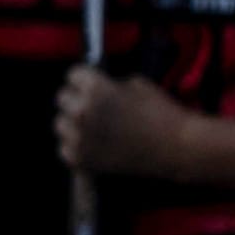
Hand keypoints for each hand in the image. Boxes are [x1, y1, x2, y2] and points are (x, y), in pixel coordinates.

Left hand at [55, 66, 192, 179]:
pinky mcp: (80, 160)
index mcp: (95, 88)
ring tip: (92, 126)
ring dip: (73, 122)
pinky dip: (76, 145)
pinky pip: (65, 148)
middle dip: (77, 98)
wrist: (174, 147)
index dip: (85, 77)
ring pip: (60, 124)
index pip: (73, 74)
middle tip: (93, 104)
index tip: (91, 82)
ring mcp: (78, 138)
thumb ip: (111, 84)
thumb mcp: (137, 84)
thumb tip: (96, 88)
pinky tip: (93, 143)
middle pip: (62, 98)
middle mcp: (81, 111)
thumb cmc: (160, 112)